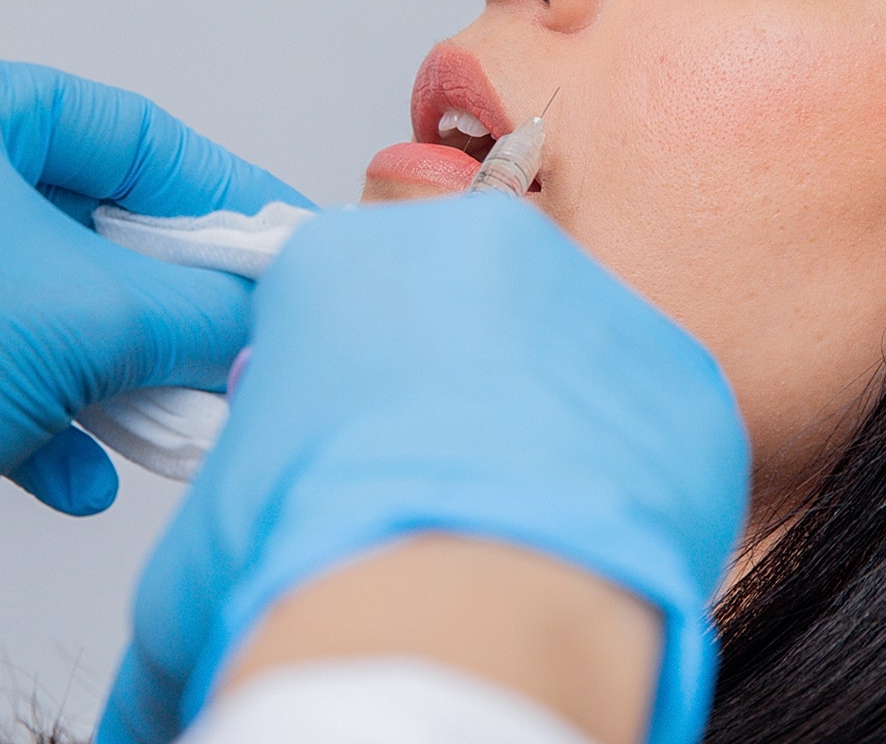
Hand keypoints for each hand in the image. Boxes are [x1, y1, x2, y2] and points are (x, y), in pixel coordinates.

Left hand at [0, 36, 309, 641]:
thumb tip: (262, 318)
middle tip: (225, 335)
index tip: (277, 241)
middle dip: (154, 299)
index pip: (122, 129)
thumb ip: (200, 311)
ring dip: (98, 361)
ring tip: (159, 419)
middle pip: (73, 213)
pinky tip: (72, 472)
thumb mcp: (88, 323)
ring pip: (20, 284)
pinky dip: (25, 394)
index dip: (218, 193)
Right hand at [108, 195, 749, 743]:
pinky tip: (585, 539)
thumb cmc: (328, 573)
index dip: (344, 384)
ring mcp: (596, 302)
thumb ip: (223, 518)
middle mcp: (478, 248)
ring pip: (566, 358)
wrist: (460, 637)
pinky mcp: (682, 375)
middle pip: (464, 311)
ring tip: (511, 528)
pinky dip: (625, 477)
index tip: (348, 447)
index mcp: (345, 260)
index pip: (346, 297)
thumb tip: (208, 601)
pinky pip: (650, 421)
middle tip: (430, 490)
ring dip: (542, 428)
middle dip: (450, 391)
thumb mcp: (203, 546)